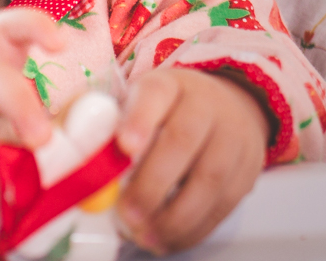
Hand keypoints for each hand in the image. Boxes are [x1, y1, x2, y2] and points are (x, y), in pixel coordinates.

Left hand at [114, 67, 269, 254]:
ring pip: (209, 178)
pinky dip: (195, 228)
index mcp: (169, 85)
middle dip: (153, 182)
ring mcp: (232, 137)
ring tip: (146, 236)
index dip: (140, 120)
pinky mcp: (247, 170)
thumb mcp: (139, 102)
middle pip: (183, 141)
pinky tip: (170, 239)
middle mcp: (205, 105)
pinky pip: (224, 204)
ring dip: (175, 215)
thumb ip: (112, 124)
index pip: (156, 94)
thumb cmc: (168, 111)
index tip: (124, 147)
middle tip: (128, 212)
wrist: (227, 106)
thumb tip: (78, 154)